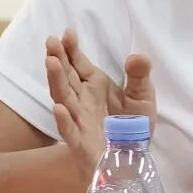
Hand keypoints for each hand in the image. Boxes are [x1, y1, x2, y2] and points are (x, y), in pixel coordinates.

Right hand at [45, 28, 156, 186]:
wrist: (131, 160)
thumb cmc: (132, 126)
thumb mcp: (142, 96)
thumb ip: (139, 75)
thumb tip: (137, 56)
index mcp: (95, 86)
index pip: (79, 64)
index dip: (71, 49)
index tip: (67, 32)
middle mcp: (83, 101)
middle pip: (66, 77)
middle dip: (58, 59)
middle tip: (50, 41)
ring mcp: (80, 121)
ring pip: (64, 98)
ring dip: (56, 81)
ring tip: (51, 62)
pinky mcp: (82, 143)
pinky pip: (70, 132)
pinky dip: (64, 120)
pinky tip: (60, 108)